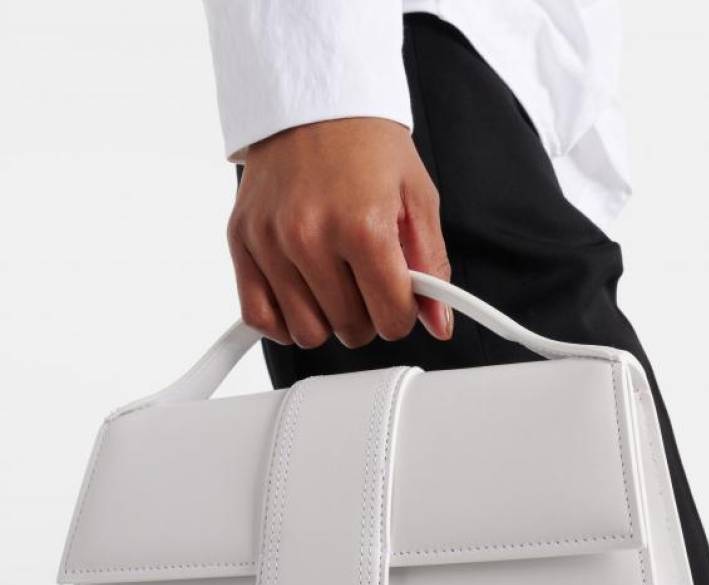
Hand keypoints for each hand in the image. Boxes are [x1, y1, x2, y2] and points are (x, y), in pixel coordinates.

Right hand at [227, 117, 451, 347]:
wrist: (314, 101)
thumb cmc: (367, 147)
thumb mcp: (418, 199)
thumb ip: (432, 267)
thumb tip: (440, 324)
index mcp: (363, 227)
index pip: (391, 318)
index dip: (403, 315)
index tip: (400, 299)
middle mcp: (311, 236)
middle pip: (350, 329)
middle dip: (368, 316)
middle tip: (367, 282)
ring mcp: (271, 241)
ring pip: (306, 333)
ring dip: (327, 320)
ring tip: (335, 285)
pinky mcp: (242, 241)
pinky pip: (259, 317)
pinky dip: (282, 322)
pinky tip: (301, 298)